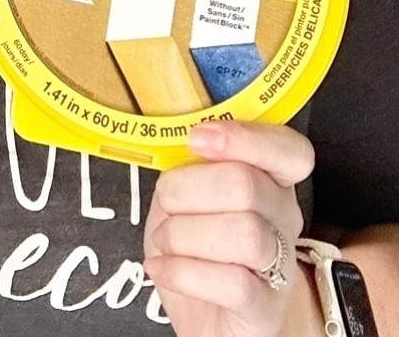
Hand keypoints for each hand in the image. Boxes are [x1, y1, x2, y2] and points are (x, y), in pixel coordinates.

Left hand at [143, 120, 314, 336]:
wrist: (207, 316)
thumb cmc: (196, 247)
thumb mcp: (186, 196)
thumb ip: (190, 165)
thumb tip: (180, 136)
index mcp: (269, 181)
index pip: (290, 150)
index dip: (245, 138)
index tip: (197, 140)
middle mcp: (283, 219)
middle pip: (246, 184)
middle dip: (186, 189)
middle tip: (166, 206)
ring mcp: (281, 266)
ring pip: (244, 233)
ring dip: (183, 234)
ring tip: (165, 242)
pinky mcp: (266, 310)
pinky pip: (233, 283)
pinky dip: (182, 272)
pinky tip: (163, 269)